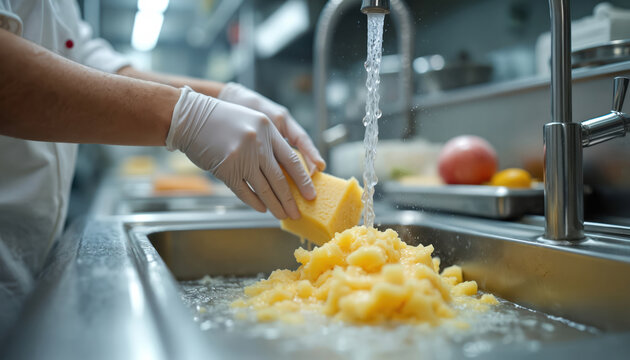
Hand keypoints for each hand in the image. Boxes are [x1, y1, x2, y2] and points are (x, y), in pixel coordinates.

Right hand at [166, 87, 315, 218]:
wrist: (190, 117)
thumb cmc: (221, 120)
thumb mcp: (251, 122)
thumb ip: (268, 143)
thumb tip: (285, 172)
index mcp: (268, 129)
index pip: (292, 160)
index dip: (303, 180)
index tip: (311, 194)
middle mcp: (258, 143)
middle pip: (280, 179)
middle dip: (291, 199)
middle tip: (297, 213)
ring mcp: (242, 157)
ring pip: (264, 188)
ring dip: (275, 205)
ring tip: (283, 215)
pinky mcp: (226, 169)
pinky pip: (245, 191)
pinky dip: (255, 202)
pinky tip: (262, 209)